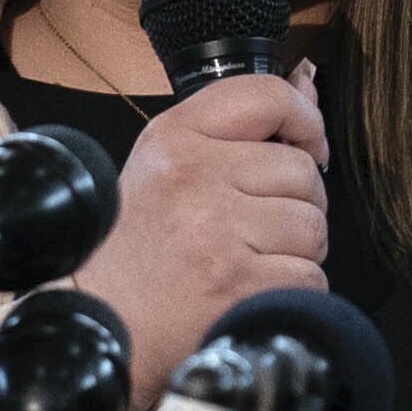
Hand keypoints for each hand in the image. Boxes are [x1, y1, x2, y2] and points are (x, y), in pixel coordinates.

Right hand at [70, 70, 331, 407]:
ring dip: (296, 251)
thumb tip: (309, 85)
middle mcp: (196, 177)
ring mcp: (219, 233)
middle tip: (258, 229)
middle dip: (297, 204)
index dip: (306, 119)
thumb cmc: (136, 249)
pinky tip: (251, 292)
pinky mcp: (239, 285)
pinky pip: (309, 277)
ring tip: (250, 262)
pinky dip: (292, 291)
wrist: (98, 325)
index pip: (267, 96)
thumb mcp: (165, 167)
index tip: (310, 146)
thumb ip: (236, 127)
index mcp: (174, 139)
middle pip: (302, 172)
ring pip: (313, 227)